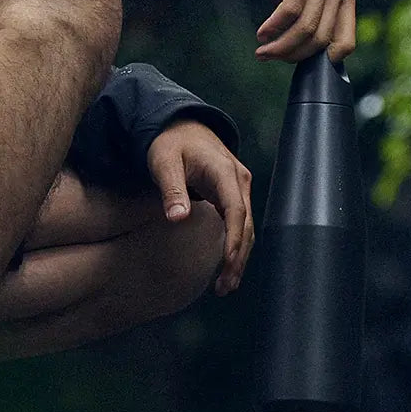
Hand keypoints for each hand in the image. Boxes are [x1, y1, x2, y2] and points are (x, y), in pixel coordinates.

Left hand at [146, 119, 254, 296]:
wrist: (179, 125)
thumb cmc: (169, 142)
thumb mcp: (164, 161)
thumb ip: (172, 189)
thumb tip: (178, 218)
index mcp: (224, 171)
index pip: (236, 211)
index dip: (234, 239)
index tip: (228, 263)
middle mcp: (238, 181)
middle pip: (246, 225)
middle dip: (239, 257)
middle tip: (225, 286)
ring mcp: (238, 188)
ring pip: (246, 227)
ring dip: (239, 255)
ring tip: (225, 285)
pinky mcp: (232, 194)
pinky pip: (239, 223)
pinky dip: (235, 245)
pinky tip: (226, 265)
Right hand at [255, 0, 356, 62]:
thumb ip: (307, 17)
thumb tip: (298, 53)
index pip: (345, 43)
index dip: (320, 61)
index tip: (294, 63)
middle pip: (321, 39)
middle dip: (292, 55)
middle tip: (268, 57)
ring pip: (306, 28)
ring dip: (280, 45)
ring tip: (262, 50)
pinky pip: (291, 10)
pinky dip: (274, 27)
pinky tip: (261, 33)